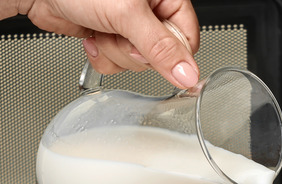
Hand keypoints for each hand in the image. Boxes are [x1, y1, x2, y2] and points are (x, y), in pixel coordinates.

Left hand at [19, 0, 199, 87]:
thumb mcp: (127, 15)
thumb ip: (160, 48)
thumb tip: (188, 73)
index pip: (186, 41)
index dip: (167, 54)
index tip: (144, 46)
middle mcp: (151, 12)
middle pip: (159, 56)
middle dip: (132, 51)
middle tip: (117, 31)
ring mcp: (130, 26)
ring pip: (136, 62)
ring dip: (114, 52)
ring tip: (101, 29)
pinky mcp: (111, 37)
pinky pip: (117, 63)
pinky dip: (101, 56)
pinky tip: (93, 37)